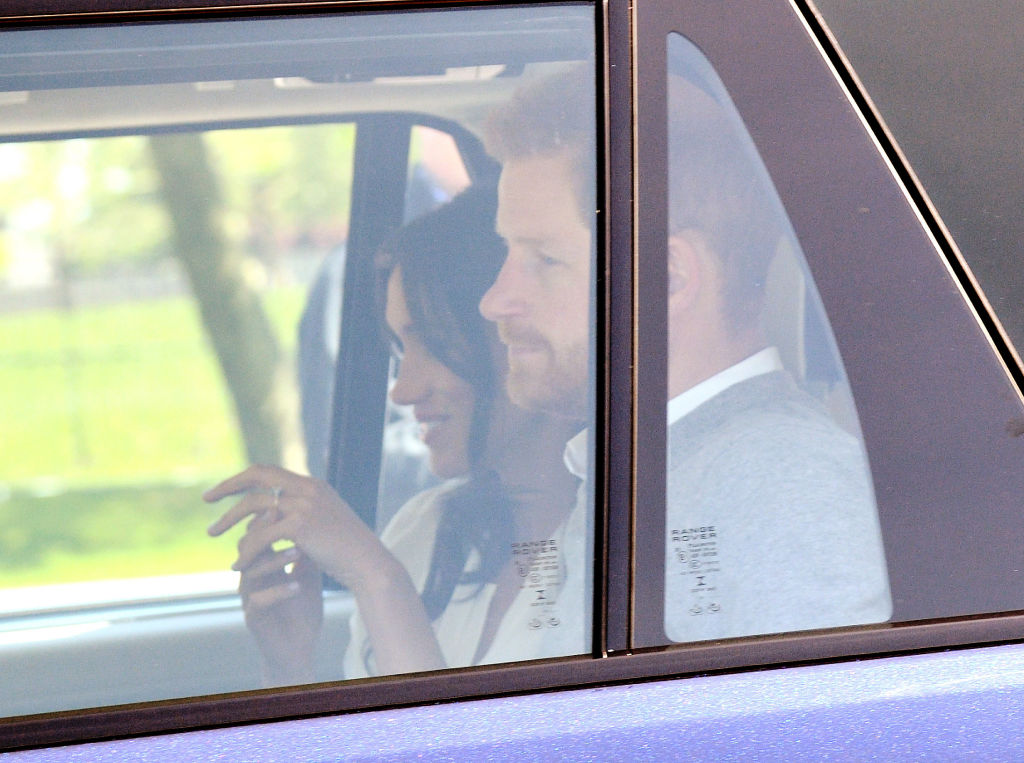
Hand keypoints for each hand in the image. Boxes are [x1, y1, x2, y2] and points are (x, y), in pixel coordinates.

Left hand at [205, 465, 396, 596]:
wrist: (368, 565)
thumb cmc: (347, 551)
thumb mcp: (323, 525)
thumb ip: (299, 514)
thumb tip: (268, 516)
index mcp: (313, 485)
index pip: (269, 470)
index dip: (243, 477)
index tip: (223, 490)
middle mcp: (308, 489)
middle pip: (258, 477)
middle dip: (228, 486)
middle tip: (206, 499)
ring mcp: (305, 505)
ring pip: (254, 507)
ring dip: (230, 520)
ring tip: (212, 533)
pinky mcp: (301, 525)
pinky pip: (261, 536)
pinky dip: (246, 551)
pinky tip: (238, 565)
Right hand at [236, 511, 322, 684]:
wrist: (299, 647)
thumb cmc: (301, 609)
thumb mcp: (309, 573)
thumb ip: (308, 547)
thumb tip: (317, 515)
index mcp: (263, 564)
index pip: (259, 533)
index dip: (270, 518)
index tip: (290, 504)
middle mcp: (251, 578)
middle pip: (247, 547)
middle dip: (268, 533)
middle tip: (289, 521)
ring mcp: (250, 598)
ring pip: (251, 571)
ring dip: (275, 559)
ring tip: (298, 551)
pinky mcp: (254, 619)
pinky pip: (258, 601)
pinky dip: (278, 591)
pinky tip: (296, 586)